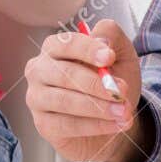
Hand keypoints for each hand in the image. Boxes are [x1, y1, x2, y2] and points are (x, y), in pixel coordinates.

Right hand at [25, 19, 145, 161]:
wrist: (113, 118)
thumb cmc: (111, 82)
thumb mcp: (121, 54)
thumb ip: (111, 36)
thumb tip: (100, 38)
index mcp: (55, 47)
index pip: (65, 43)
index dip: (87, 49)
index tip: (109, 57)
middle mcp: (39, 70)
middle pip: (63, 73)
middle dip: (96, 83)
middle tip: (121, 91)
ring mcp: (37, 98)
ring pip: (64, 101)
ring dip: (98, 107)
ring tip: (123, 111)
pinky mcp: (44, 124)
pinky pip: (67, 125)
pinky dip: (95, 125)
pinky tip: (115, 124)